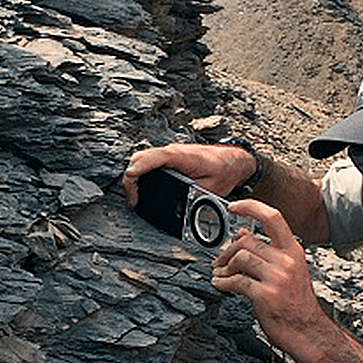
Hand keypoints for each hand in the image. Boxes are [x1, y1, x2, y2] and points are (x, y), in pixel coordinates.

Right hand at [122, 143, 255, 206]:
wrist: (232, 160)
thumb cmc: (223, 170)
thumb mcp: (211, 188)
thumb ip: (195, 197)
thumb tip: (182, 211)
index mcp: (183, 156)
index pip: (157, 157)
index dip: (140, 166)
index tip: (130, 176)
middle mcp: (173, 151)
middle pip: (142, 157)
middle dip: (131, 177)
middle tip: (133, 199)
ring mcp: (169, 153)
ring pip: (142, 158)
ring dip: (134, 174)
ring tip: (134, 196)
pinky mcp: (169, 158)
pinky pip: (148, 161)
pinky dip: (140, 171)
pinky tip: (140, 186)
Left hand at [210, 199, 328, 352]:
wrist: (307, 332)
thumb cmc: (296, 303)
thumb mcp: (288, 271)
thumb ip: (267, 252)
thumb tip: (243, 233)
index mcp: (294, 251)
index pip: (273, 217)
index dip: (251, 207)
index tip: (234, 206)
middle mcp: (286, 261)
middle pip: (247, 241)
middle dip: (227, 251)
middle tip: (218, 261)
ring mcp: (277, 278)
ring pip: (239, 258)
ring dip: (222, 267)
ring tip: (218, 274)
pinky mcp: (265, 295)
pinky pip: (235, 281)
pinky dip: (222, 282)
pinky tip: (220, 284)